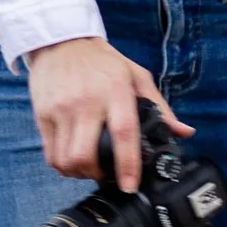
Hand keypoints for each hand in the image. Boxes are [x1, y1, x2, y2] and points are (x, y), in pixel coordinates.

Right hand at [25, 37, 189, 191]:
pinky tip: (71, 160)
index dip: (128, 165)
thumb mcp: (135, 76)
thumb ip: (159, 106)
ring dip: (78, 173)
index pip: (123, 133)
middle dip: (96, 175)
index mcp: (115, 91)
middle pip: (86, 155)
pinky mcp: (42, 114)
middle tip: (105, 175)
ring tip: (88, 168)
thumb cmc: (102, 61)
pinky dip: (62, 165)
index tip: (130, 185)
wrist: (60, 41)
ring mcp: (61, 108)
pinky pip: (50, 154)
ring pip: (66, 159)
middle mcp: (86, 101)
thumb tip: (184, 132)